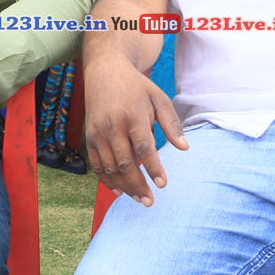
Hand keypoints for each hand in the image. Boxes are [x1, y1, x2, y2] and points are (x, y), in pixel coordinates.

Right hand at [83, 56, 187, 206]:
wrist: (105, 72)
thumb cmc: (137, 87)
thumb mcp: (159, 98)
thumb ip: (172, 123)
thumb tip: (184, 148)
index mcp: (132, 115)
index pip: (143, 147)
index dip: (153, 168)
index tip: (163, 185)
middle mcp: (112, 125)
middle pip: (124, 163)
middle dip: (138, 185)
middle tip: (150, 202)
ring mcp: (98, 133)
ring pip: (109, 167)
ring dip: (124, 186)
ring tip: (139, 199)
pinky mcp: (90, 137)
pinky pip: (96, 164)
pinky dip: (106, 180)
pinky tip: (119, 191)